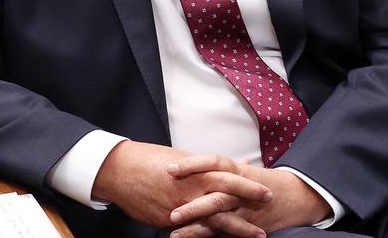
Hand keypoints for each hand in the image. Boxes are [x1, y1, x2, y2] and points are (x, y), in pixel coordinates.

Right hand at [92, 142, 272, 234]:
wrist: (119, 171)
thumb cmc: (151, 160)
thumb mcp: (183, 158)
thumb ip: (208, 165)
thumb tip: (236, 165)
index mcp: (196, 172)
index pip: (228, 178)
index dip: (248, 186)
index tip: (266, 191)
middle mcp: (191, 190)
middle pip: (226, 200)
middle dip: (248, 209)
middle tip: (267, 217)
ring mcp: (180, 208)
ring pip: (213, 221)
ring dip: (236, 229)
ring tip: (256, 235)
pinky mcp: (168, 221)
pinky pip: (193, 231)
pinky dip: (209, 236)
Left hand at [168, 155, 331, 237]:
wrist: (294, 198)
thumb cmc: (265, 182)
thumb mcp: (244, 170)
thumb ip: (223, 168)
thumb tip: (196, 159)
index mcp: (238, 171)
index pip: (213, 163)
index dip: (192, 164)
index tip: (170, 168)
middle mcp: (240, 189)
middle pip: (215, 192)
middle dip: (192, 200)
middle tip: (169, 205)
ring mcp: (243, 210)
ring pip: (218, 216)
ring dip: (195, 223)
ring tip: (173, 229)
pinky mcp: (244, 226)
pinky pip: (223, 232)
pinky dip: (205, 236)